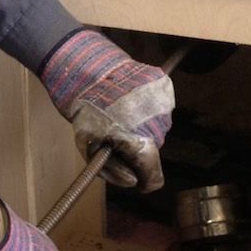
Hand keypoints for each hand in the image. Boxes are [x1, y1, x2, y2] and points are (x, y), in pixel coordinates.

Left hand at [39, 29, 174, 191]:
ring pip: (157, 126)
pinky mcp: (164, 84)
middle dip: (138, 149)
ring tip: (121, 113)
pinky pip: (159, 105)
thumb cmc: (85, 110)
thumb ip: (112, 169)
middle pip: (153, 149)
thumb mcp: (89, 147)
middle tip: (117, 136)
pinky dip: (147, 106)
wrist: (87, 68)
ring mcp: (164, 102)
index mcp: (141, 143)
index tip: (138, 182)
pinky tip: (129, 99)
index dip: (145, 182)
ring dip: (143, 126)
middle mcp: (159, 125)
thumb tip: (132, 182)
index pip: (155, 176)